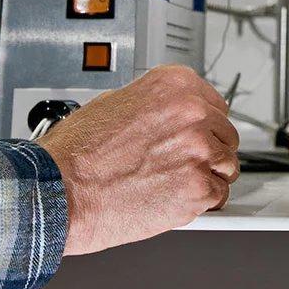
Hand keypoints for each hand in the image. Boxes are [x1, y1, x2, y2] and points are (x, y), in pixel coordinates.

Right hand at [37, 65, 239, 254]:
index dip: (203, 124)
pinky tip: (177, 200)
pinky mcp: (198, 189)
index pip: (214, 103)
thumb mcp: (114, 103)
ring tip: (177, 183)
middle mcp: (192, 114)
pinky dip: (203, 203)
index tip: (195, 135)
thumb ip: (153, 105)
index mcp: (174, 86)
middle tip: (181, 164)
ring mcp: (198, 152)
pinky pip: (218, 196)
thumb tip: (168, 113)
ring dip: (208, 175)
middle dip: (208, 150)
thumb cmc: (77, 152)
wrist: (61, 191)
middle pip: (225, 133)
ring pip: (227, 165)